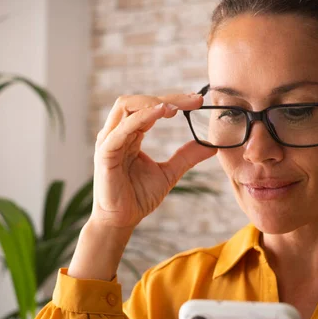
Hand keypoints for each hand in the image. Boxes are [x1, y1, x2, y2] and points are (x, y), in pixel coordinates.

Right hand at [90, 93, 217, 239]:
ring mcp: (109, 141)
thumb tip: (211, 146)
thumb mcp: (169, 172)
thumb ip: (187, 156)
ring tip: (175, 107)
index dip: (174, 101)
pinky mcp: (105, 153)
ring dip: (151, 102)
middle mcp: (118, 132)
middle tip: (193, 100)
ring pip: (125, 106)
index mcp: (130, 134)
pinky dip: (140, 118)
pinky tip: (159, 114)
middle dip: (166, 97)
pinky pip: (121, 130)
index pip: (150, 107)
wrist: (122, 220)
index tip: (197, 101)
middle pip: (138, 101)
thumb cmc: (138, 197)